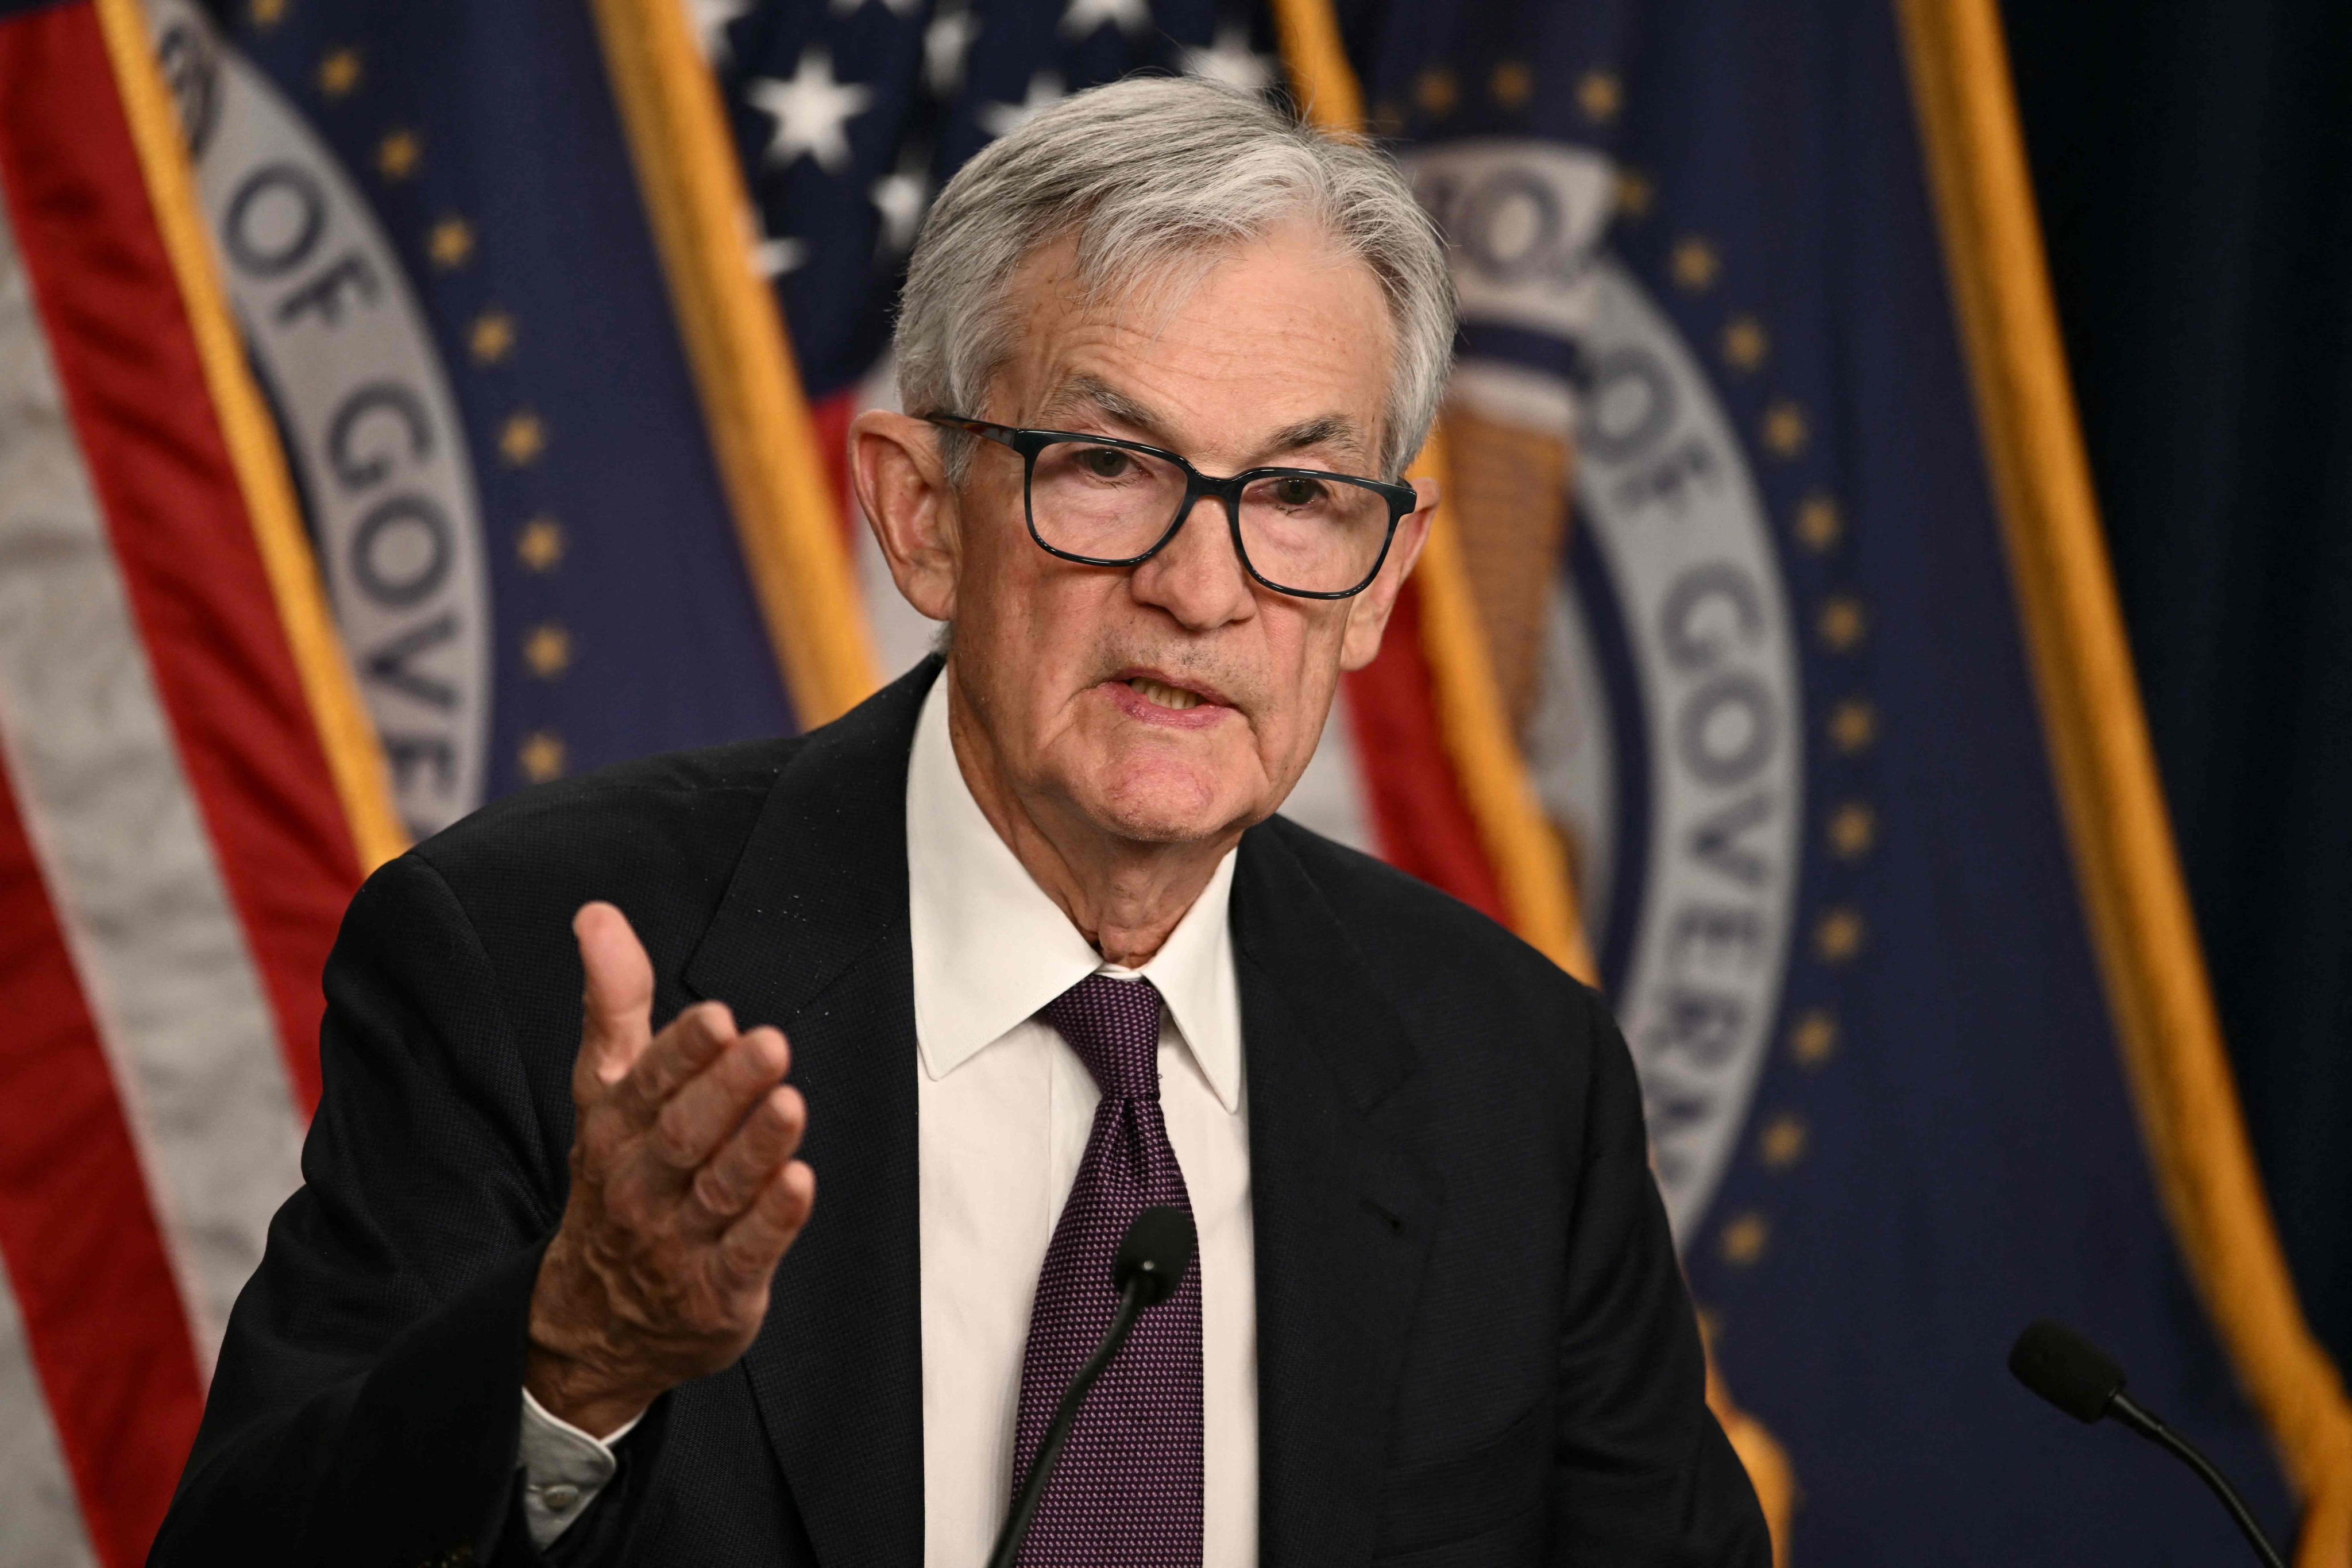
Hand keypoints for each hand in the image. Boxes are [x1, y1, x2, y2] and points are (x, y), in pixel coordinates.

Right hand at [524, 902, 815, 1435]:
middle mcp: (640, 1184)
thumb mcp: (605, 1091)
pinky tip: (801, 1184)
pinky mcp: (717, 1292)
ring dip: (756, 1148)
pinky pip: (747, 1254)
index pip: (647, 1083)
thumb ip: (614, 1003)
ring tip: (790, 1105)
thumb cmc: (618, 1179)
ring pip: (719, 1190)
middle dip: (727, 1089)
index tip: (716, 1017)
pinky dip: (774, 1222)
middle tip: (770, 1044)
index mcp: (615, 1128)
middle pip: (684, 1133)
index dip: (682, 1052)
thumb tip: (598, 914)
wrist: (593, 1322)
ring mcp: (677, 1242)